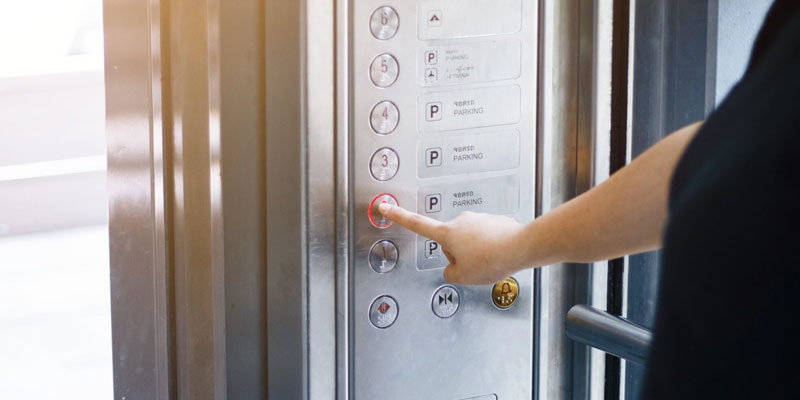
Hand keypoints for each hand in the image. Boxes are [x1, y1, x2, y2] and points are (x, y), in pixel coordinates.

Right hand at [379, 203, 526, 284]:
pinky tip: (500, 255)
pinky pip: (486, 238)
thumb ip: (451, 272)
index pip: (416, 224)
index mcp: (447, 233)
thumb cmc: (492, 259)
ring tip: (490, 261)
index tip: (386, 207)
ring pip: (470, 240)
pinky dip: (490, 247)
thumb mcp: (463, 276)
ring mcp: (478, 219)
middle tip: (474, 266)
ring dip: (477, 251)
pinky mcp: (494, 221)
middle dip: (459, 253)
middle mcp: (461, 221)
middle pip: (450, 241)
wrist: (521, 247)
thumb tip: (453, 268)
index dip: (398, 216)